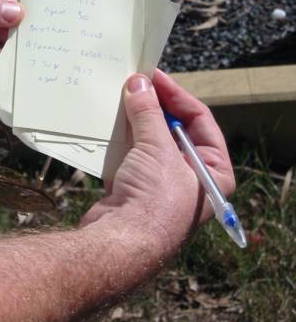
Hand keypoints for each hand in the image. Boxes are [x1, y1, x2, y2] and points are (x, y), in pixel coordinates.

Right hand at [81, 69, 234, 254]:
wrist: (121, 245)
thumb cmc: (155, 199)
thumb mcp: (157, 147)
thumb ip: (148, 111)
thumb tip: (138, 82)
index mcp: (213, 170)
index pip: (199, 120)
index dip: (177, 95)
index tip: (155, 76)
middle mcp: (190, 177)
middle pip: (172, 130)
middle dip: (153, 107)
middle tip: (135, 83)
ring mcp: (161, 185)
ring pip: (148, 141)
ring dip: (134, 121)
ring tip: (119, 97)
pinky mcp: (135, 190)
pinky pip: (129, 155)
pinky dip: (119, 139)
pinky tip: (107, 122)